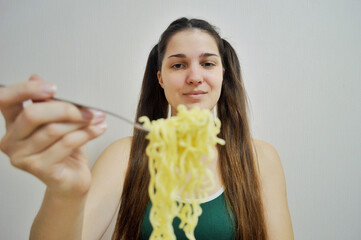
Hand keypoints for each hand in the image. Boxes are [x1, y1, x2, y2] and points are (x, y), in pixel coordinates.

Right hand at [0, 75, 106, 197]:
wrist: (72, 179)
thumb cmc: (65, 150)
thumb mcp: (58, 121)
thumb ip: (46, 102)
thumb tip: (36, 77)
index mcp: (12, 124)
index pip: (4, 100)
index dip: (25, 90)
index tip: (53, 88)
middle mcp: (11, 142)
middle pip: (33, 114)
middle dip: (66, 108)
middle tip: (89, 109)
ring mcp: (23, 158)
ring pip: (53, 129)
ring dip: (81, 121)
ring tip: (97, 118)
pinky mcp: (40, 170)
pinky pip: (66, 144)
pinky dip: (87, 133)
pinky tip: (99, 129)